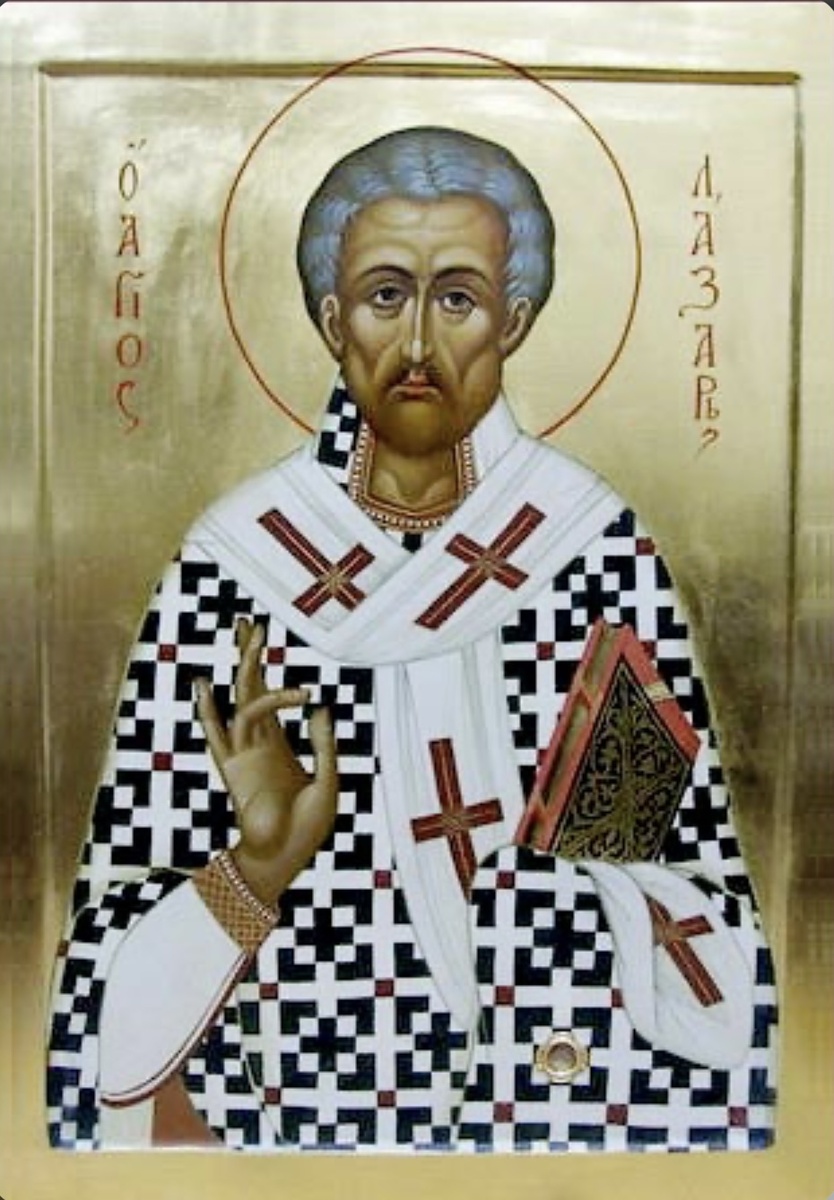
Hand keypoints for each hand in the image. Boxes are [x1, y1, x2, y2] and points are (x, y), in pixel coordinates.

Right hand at [195, 618, 337, 904]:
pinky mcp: (234, 769)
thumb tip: (321, 706)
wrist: (286, 857)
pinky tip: (204, 686)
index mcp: (278, 744)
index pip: (269, 696)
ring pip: (240, 700)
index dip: (267, 670)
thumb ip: (324, 743)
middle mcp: (258, 742)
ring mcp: (244, 753)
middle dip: (249, 655)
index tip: (266, 641)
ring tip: (251, 637)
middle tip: (250, 622)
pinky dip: (210, 710)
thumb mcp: (328, 779)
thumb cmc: (308, 826)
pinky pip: (220, 734)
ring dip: (246, 668)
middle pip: (250, 688)